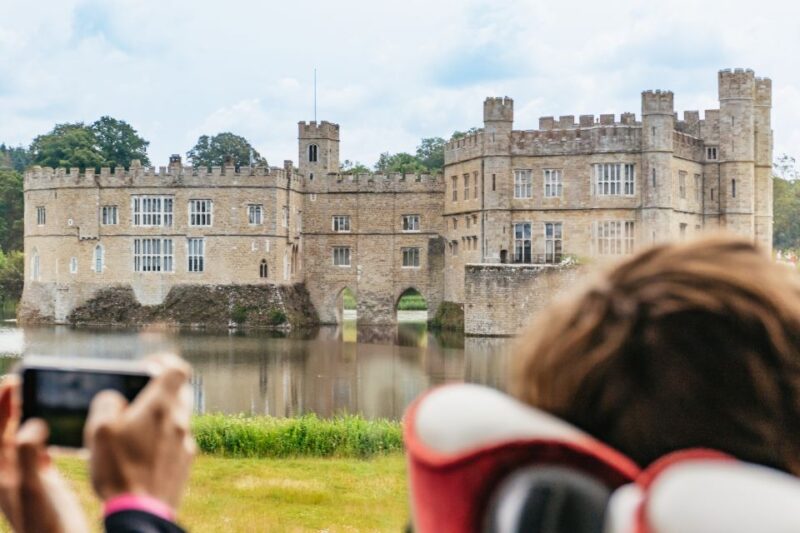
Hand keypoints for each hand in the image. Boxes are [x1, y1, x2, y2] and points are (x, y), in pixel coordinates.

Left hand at [0, 377, 87, 532]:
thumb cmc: (45, 522)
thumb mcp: (34, 485)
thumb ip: (29, 452)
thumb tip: (32, 424)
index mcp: (0, 472)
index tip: (12, 382)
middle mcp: (8, 472)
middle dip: (3, 407)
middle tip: (16, 383)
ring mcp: (23, 477)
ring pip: (13, 439)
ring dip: (15, 418)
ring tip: (24, 397)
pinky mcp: (39, 482)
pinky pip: (31, 451)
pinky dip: (33, 435)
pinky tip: (43, 431)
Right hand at [85, 354, 195, 510]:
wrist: (141, 512)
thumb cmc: (119, 469)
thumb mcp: (99, 430)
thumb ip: (106, 403)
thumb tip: (114, 398)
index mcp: (161, 406)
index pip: (178, 368)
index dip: (163, 361)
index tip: (146, 366)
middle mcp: (180, 420)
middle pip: (181, 391)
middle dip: (162, 390)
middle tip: (138, 398)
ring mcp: (186, 441)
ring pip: (179, 417)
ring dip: (161, 417)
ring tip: (135, 430)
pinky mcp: (186, 462)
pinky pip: (177, 441)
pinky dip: (164, 440)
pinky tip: (144, 453)